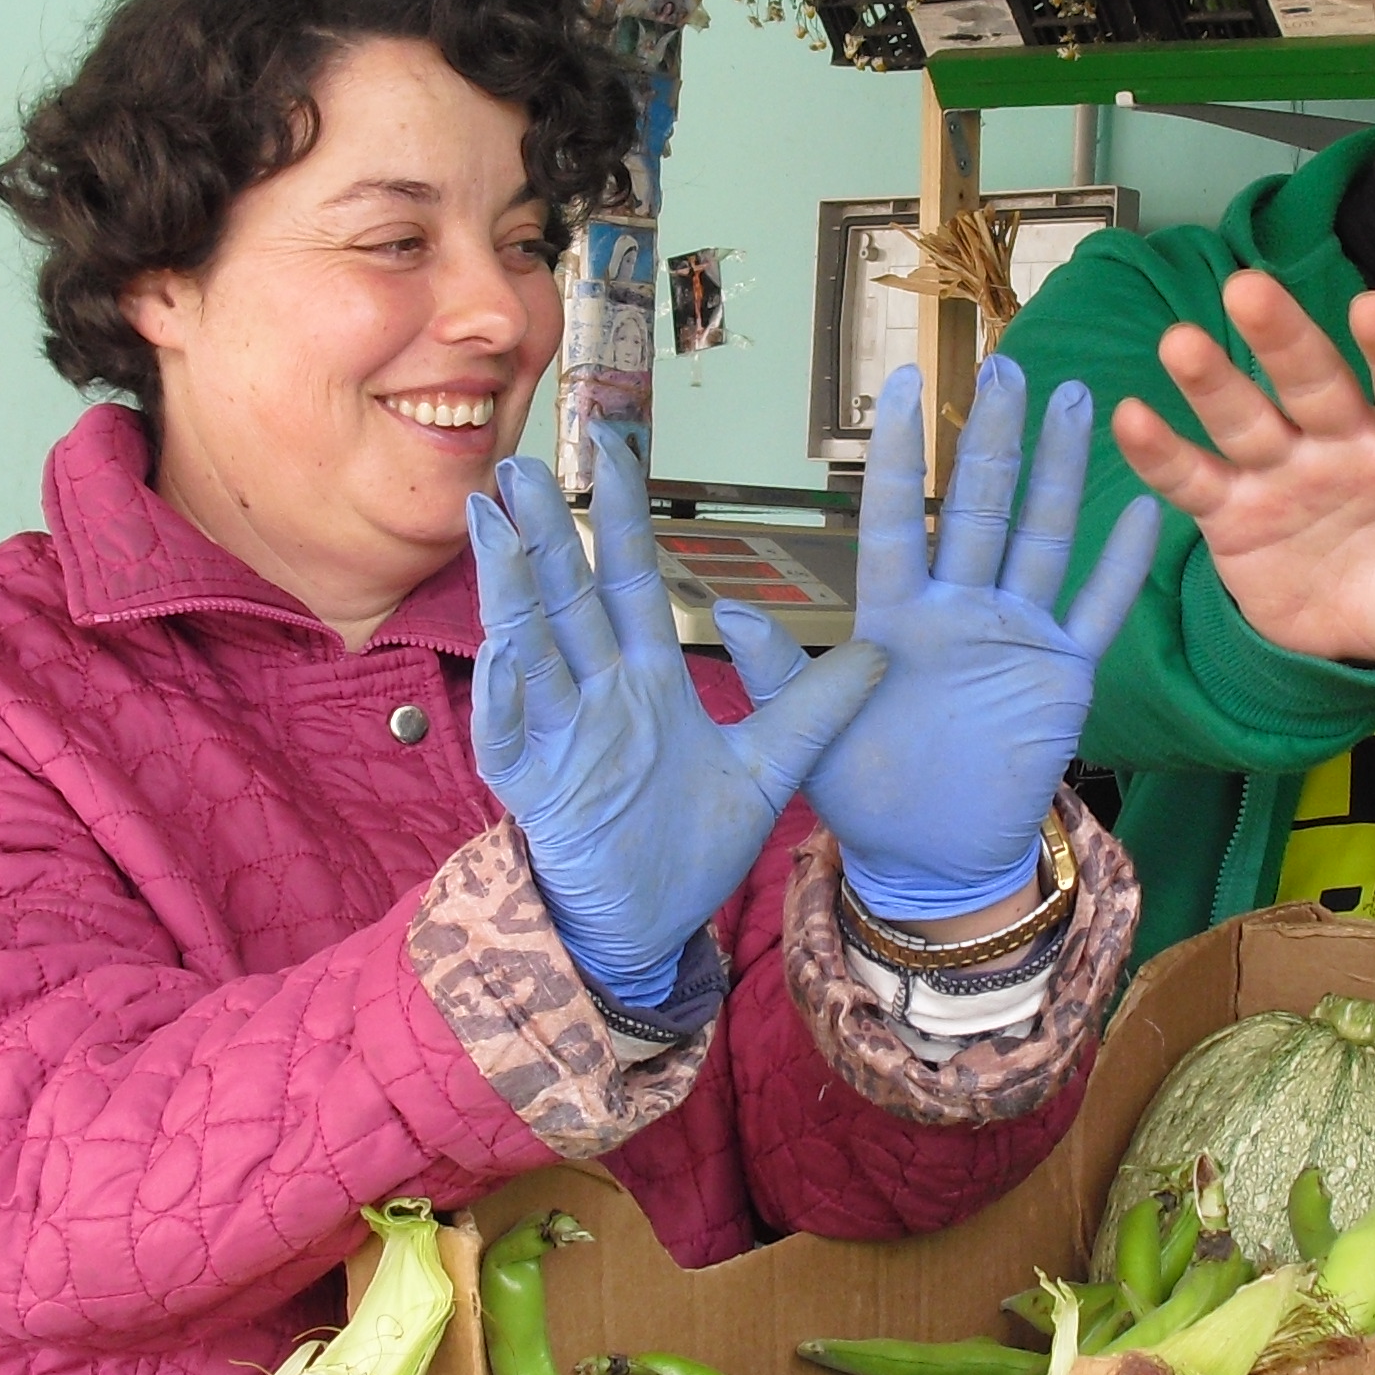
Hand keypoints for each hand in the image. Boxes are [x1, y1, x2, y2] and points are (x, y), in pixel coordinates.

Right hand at [467, 433, 882, 1008]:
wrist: (651, 926)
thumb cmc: (691, 846)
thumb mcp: (770, 769)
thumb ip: (815, 708)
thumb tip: (884, 652)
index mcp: (647, 678)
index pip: (629, 579)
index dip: (619, 517)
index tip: (616, 448)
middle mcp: (596, 692)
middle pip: (566, 595)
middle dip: (544, 531)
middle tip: (521, 463)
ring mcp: (559, 735)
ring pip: (529, 647)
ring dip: (508, 587)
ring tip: (490, 523)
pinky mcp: (537, 788)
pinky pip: (513, 735)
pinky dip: (506, 695)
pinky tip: (499, 652)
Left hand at [724, 356, 1161, 923]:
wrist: (931, 856)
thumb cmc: (864, 793)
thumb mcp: (808, 740)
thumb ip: (781, 673)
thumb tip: (726, 611)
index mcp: (893, 616)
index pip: (892, 518)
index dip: (898, 454)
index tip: (902, 382)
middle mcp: (957, 608)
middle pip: (978, 508)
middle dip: (991, 438)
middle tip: (1004, 367)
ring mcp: (1013, 634)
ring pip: (1042, 538)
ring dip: (1061, 471)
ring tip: (1079, 398)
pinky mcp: (1061, 674)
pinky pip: (1096, 611)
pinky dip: (1120, 565)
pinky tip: (1148, 508)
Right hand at [1108, 270, 1374, 663]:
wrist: (1370, 634)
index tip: (1373, 307)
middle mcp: (1345, 441)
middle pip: (1315, 380)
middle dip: (1285, 337)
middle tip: (1250, 288)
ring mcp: (1284, 473)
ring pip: (1246, 415)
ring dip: (1212, 380)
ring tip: (1181, 342)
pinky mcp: (1233, 516)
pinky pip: (1195, 479)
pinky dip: (1163, 453)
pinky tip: (1128, 417)